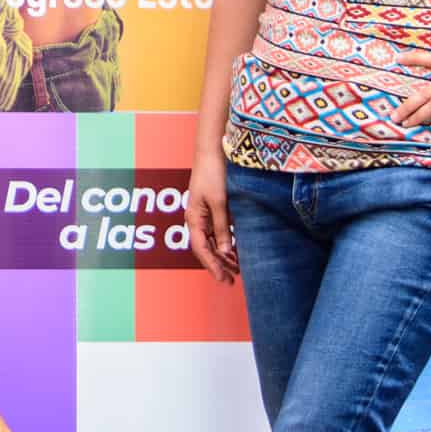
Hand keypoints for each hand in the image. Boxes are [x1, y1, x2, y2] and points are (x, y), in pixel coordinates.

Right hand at [186, 152, 238, 284]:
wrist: (212, 151)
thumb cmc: (213, 174)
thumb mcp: (220, 203)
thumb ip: (222, 228)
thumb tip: (225, 252)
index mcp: (194, 218)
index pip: (201, 249)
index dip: (212, 266)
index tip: (224, 279)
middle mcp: (197, 218)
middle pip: (205, 248)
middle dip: (218, 265)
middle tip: (232, 280)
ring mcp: (204, 213)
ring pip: (211, 241)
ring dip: (222, 256)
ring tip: (237, 269)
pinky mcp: (213, 208)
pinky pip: (216, 232)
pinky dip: (225, 243)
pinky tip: (235, 249)